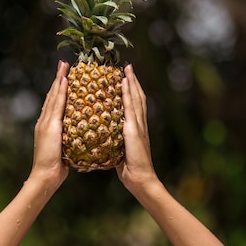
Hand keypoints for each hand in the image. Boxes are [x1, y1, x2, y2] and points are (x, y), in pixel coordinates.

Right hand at [30, 60, 69, 189]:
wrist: (46, 176)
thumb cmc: (57, 167)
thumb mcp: (64, 148)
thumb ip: (68, 138)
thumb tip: (79, 133)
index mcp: (48, 125)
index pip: (55, 103)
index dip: (60, 88)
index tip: (66, 75)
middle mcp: (45, 120)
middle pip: (53, 95)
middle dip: (58, 79)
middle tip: (64, 63)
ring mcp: (45, 122)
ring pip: (53, 97)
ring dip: (59, 80)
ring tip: (65, 66)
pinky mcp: (49, 125)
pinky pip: (56, 105)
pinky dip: (60, 91)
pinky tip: (64, 81)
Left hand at [116, 64, 157, 194]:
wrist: (140, 179)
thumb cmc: (130, 169)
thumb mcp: (121, 151)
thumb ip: (116, 142)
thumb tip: (105, 138)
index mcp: (136, 128)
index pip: (134, 105)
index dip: (131, 91)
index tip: (125, 78)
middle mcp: (139, 123)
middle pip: (137, 97)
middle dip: (132, 81)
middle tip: (126, 66)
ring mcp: (138, 125)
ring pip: (135, 98)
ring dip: (131, 81)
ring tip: (126, 68)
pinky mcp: (134, 129)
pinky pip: (130, 107)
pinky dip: (128, 93)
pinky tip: (124, 82)